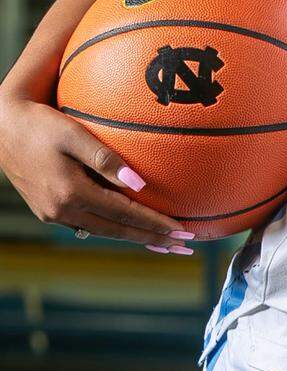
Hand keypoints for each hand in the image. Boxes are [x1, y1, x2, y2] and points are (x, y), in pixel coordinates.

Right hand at [0, 94, 189, 250]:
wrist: (1, 129)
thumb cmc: (40, 123)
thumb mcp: (74, 134)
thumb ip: (106, 159)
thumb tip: (140, 184)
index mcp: (71, 193)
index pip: (124, 214)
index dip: (155, 225)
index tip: (182, 232)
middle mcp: (62, 210)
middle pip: (118, 231)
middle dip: (153, 240)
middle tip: (184, 248)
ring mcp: (53, 214)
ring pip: (103, 231)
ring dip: (135, 237)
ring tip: (163, 243)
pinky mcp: (47, 211)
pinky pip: (88, 224)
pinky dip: (113, 228)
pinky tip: (128, 229)